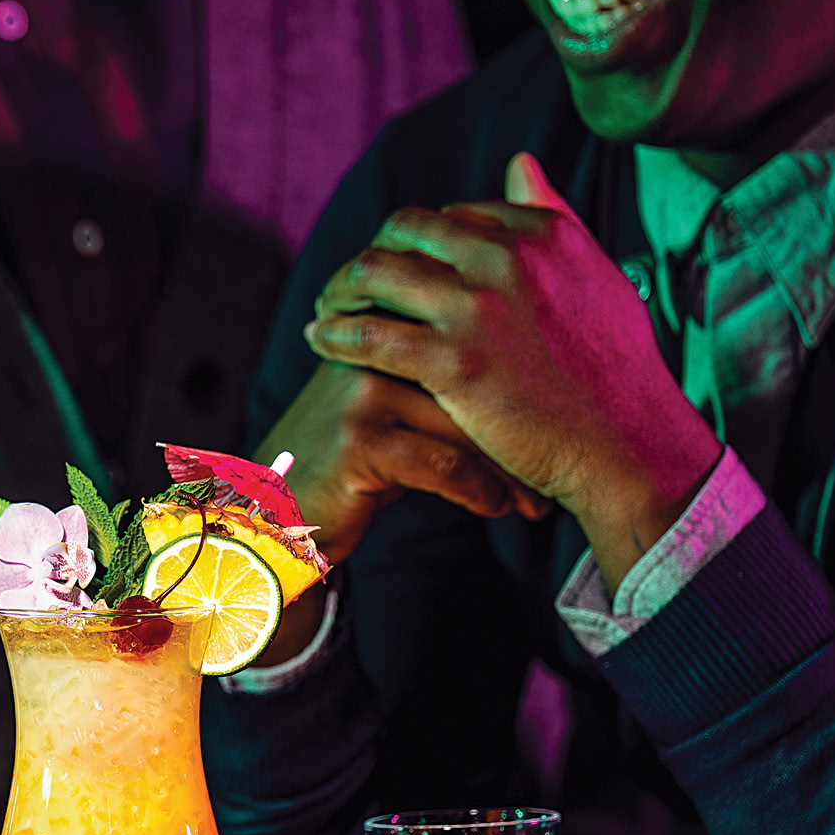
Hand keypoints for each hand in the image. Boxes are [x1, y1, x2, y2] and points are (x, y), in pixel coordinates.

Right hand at [250, 362, 548, 662]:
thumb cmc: (354, 462)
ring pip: (467, 423)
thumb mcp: (399, 406)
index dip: (525, 387)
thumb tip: (542, 384)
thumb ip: (447, 379)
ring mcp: (362, 390)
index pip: (475, 339)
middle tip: (555, 474)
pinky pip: (444, 465)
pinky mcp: (357, 440)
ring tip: (533, 502)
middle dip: (525, 434)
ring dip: (511, 470)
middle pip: (478, 379)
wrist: (277, 511)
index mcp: (388, 322)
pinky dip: (481, 491)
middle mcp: (372, 345)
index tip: (557, 429)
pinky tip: (495, 508)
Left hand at [305, 153, 720, 589]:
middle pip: (402, 233)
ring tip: (327, 309)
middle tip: (347, 285)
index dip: (413, 243)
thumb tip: (519, 161)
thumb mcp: (596, 273)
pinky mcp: (453, 362)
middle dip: (368, 255)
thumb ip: (553, 215)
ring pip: (375, 274)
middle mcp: (507, 257)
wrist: (627, 443)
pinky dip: (334, 334)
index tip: (396, 266)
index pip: (448, 216)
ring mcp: (477, 308)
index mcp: (541, 232)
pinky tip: (320, 341)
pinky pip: (368, 335)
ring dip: (339, 289)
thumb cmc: (614, 368)